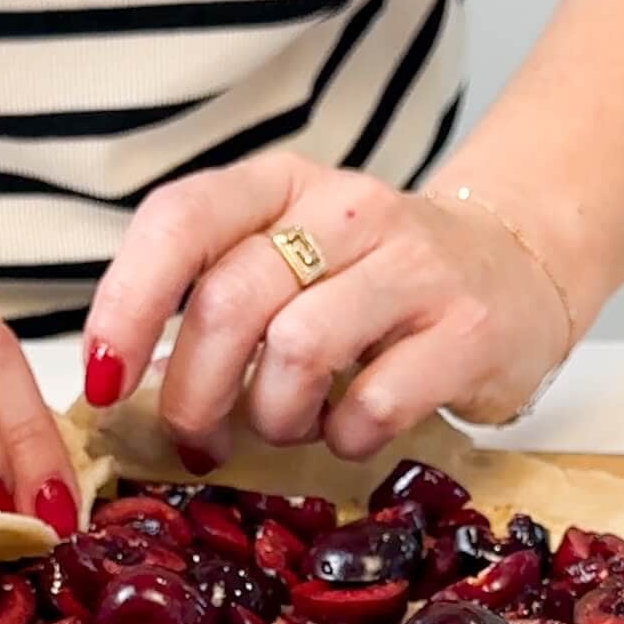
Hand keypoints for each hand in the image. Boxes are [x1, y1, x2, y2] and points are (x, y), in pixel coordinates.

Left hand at [83, 152, 573, 468]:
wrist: (518, 269)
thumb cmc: (376, 283)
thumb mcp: (289, 260)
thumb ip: (212, 297)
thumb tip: (122, 382)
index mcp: (282, 183)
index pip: (179, 221)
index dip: (125, 305)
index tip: (105, 381)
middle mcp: (347, 208)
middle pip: (229, 302)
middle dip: (193, 395)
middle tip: (199, 440)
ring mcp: (413, 265)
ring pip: (296, 351)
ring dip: (273, 418)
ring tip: (289, 426)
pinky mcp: (466, 330)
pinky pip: (371, 403)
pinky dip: (343, 438)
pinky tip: (351, 429)